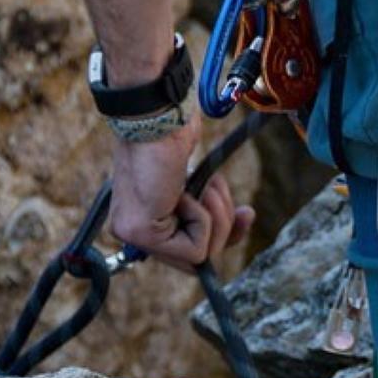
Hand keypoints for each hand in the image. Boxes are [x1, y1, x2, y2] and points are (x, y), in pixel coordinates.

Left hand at [108, 120, 253, 270]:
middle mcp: (131, 231)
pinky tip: (186, 192)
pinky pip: (195, 248)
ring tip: (209, 187)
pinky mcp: (143, 233)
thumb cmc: (173, 135)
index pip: (187, 250)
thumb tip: (239, 219)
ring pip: (199, 256)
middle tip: (240, 207)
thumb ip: (204, 206)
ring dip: (217, 218)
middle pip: (195, 260)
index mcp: (139, 218)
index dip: (222, 236)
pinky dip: (203, 217)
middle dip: (225, 230)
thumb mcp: (195, 180)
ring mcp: (133, 234)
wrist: (157, 118)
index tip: (246, 214)